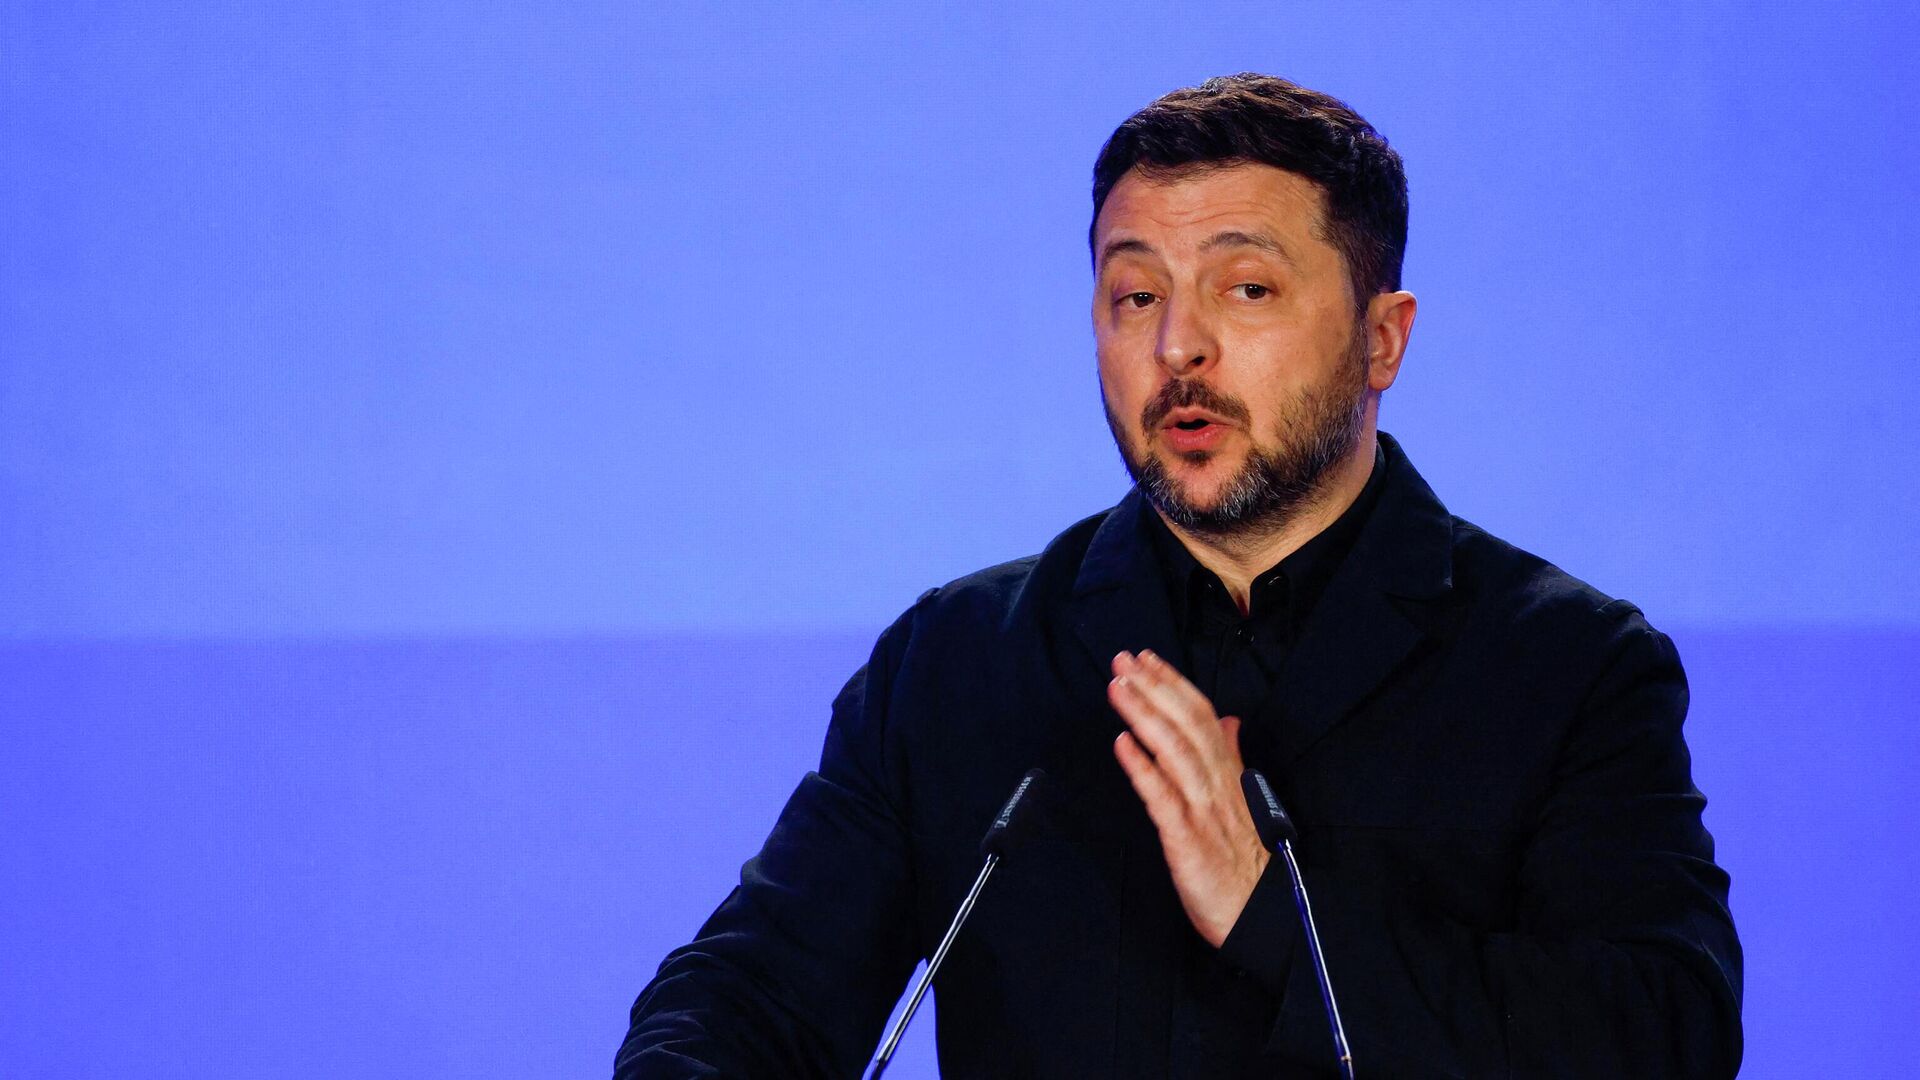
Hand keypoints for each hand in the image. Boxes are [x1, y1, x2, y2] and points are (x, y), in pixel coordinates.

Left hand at [1108, 649, 1269, 946]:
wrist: (1260, 912)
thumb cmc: (1246, 859)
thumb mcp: (1244, 799)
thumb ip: (1232, 757)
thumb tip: (1228, 721)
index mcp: (1228, 772)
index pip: (1202, 715)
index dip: (1174, 684)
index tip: (1147, 658)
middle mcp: (1216, 783)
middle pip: (1186, 724)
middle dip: (1153, 687)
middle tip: (1123, 659)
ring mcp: (1202, 808)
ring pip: (1174, 750)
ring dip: (1144, 714)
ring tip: (1119, 687)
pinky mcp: (1187, 838)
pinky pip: (1162, 797)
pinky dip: (1142, 768)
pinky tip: (1122, 744)